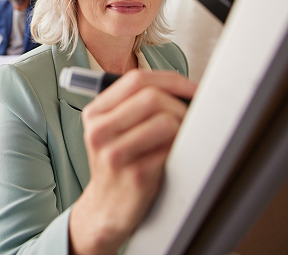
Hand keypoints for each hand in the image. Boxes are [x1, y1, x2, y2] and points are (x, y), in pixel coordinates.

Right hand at [69, 70, 196, 254]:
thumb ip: (135, 104)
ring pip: (165, 121)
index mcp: (95, 113)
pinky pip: (171, 149)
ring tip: (179, 139)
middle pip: (152, 97)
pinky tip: (174, 156)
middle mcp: (99, 131)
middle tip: (190, 118)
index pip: (135, 80)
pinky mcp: (136, 175)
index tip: (192, 88)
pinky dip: (181, 150)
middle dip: (180, 105)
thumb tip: (183, 87)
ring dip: (183, 128)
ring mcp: (115, 154)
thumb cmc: (118, 164)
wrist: (107, 207)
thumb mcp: (113, 129)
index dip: (170, 81)